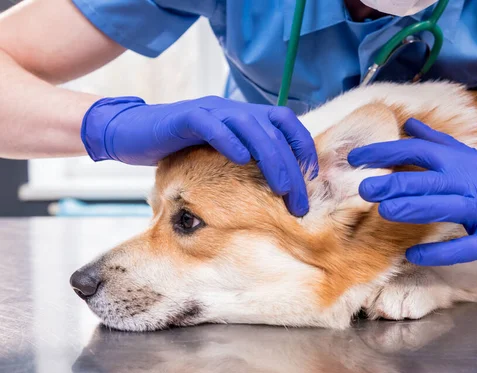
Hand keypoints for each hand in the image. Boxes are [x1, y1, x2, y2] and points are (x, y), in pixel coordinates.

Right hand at [81, 96, 317, 215]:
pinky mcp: (185, 117)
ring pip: (250, 126)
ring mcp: (210, 111)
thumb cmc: (178, 148)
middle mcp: (231, 110)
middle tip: (299, 202)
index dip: (303, 146)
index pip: (285, 122)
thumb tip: (274, 187)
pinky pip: (212, 125)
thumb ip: (242, 161)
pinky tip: (240, 160)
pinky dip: (229, 141)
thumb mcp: (217, 155)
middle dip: (291, 167)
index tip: (313, 178)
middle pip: (273, 130)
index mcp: (243, 117)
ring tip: (281, 189)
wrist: (132, 132)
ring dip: (270, 158)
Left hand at [348, 118, 476, 265]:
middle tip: (364, 188)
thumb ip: (438, 142)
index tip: (356, 156)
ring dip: (414, 208)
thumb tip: (409, 124)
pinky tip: (413, 255)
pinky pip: (464, 246)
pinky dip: (439, 251)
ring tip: (384, 211)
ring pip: (444, 207)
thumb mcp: (472, 158)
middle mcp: (469, 183)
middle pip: (428, 179)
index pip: (418, 150)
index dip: (386, 151)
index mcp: (460, 163)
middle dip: (395, 182)